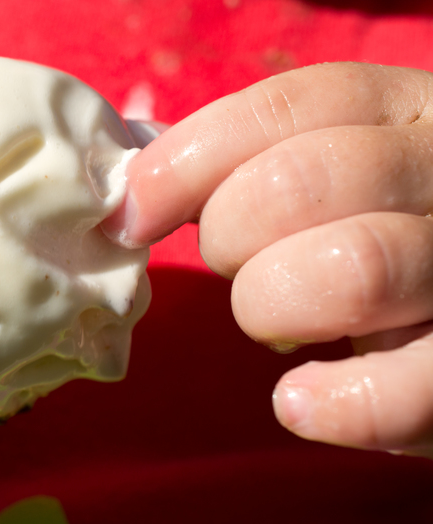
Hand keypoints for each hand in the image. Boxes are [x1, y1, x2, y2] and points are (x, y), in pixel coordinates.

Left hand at [105, 62, 432, 456]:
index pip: (286, 107)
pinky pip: (412, 385)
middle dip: (228, 237)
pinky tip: (297, 400)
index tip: (133, 215)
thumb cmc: (370, 229)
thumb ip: (247, 164)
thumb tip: (138, 180)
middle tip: (233, 268)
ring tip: (275, 323)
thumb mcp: (331, 173)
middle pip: (299, 182)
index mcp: (401, 112)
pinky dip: (338, 401)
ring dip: (272, 305)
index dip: (189, 159)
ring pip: (352, 268)